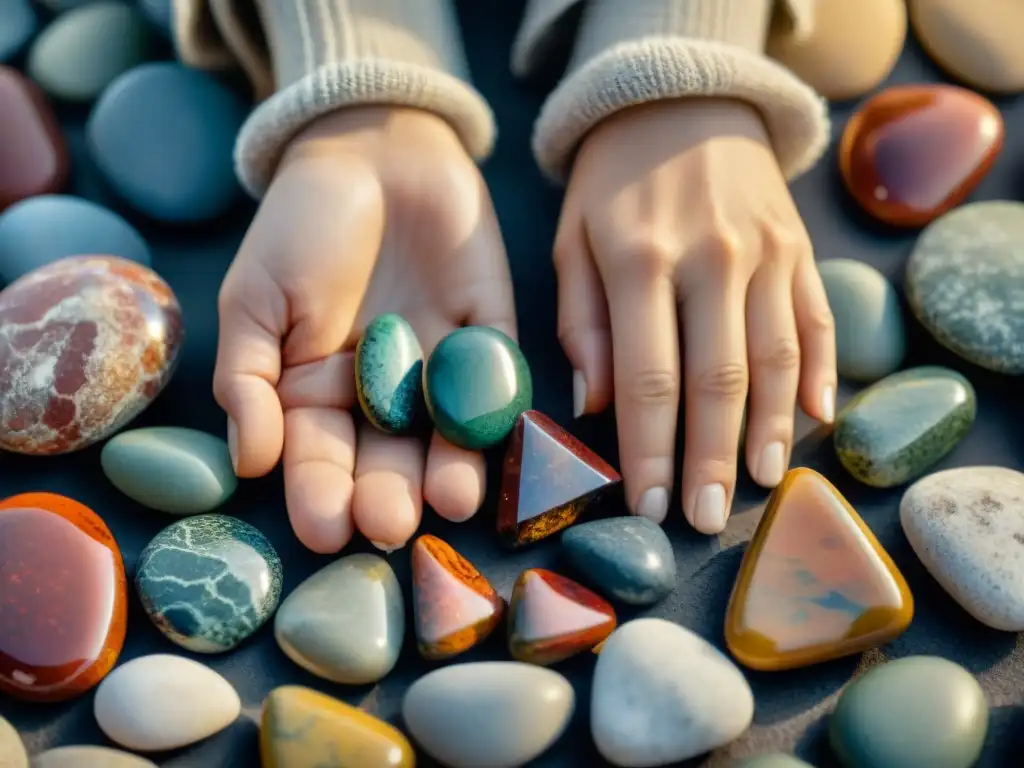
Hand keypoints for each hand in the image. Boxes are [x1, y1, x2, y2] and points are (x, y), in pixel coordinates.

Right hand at [214, 107, 514, 552]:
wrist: (371, 149)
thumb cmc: (300, 224)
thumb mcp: (254, 298)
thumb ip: (249, 378)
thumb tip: (250, 461)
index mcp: (317, 392)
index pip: (319, 456)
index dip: (319, 494)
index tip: (325, 531)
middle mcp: (382, 393)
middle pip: (387, 457)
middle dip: (388, 493)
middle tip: (390, 522)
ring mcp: (439, 366)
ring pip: (447, 432)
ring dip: (450, 468)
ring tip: (450, 499)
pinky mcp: (490, 333)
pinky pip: (497, 377)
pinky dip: (498, 405)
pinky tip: (496, 437)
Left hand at [555, 98, 835, 533]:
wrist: (680, 100)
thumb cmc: (611, 185)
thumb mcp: (571, 242)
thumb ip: (582, 323)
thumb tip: (594, 407)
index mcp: (639, 260)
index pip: (648, 377)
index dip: (650, 451)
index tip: (650, 505)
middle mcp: (711, 258)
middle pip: (718, 379)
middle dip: (713, 459)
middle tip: (709, 521)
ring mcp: (766, 251)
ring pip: (778, 358)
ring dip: (771, 429)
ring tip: (763, 484)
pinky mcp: (800, 247)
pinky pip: (819, 320)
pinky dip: (822, 374)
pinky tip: (816, 420)